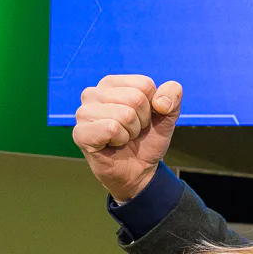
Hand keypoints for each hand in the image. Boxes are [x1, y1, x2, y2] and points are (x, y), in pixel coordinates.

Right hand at [73, 75, 182, 202]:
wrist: (139, 170)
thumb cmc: (146, 139)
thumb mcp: (167, 114)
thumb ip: (172, 95)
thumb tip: (161, 102)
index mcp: (111, 83)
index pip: (144, 84)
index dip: (152, 106)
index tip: (142, 118)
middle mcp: (93, 93)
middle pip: (136, 98)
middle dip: (142, 120)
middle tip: (132, 131)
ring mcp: (83, 113)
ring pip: (125, 114)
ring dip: (131, 132)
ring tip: (122, 137)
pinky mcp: (80, 133)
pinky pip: (111, 128)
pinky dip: (120, 140)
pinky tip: (113, 144)